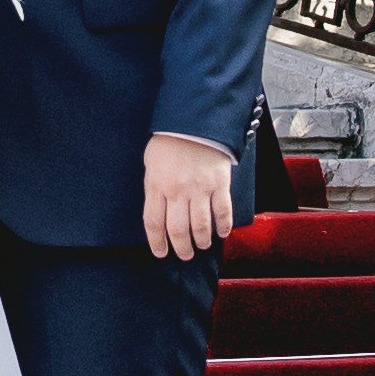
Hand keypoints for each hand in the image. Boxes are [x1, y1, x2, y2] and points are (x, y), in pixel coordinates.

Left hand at [143, 132, 232, 261]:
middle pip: (178, 230)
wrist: (196, 120)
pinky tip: (222, 233)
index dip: (157, 242)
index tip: (161, 252)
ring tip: (202, 245)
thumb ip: (154, 186)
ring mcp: (200, 189)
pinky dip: (223, 226)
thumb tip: (157, 209)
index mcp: (157, 185)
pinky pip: (222, 212)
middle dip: (181, 248)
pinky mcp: (219, 184)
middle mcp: (177, 191)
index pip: (154, 223)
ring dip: (202, 241)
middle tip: (185, 254)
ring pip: (201, 226)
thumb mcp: (151, 162)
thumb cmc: (170, 140)